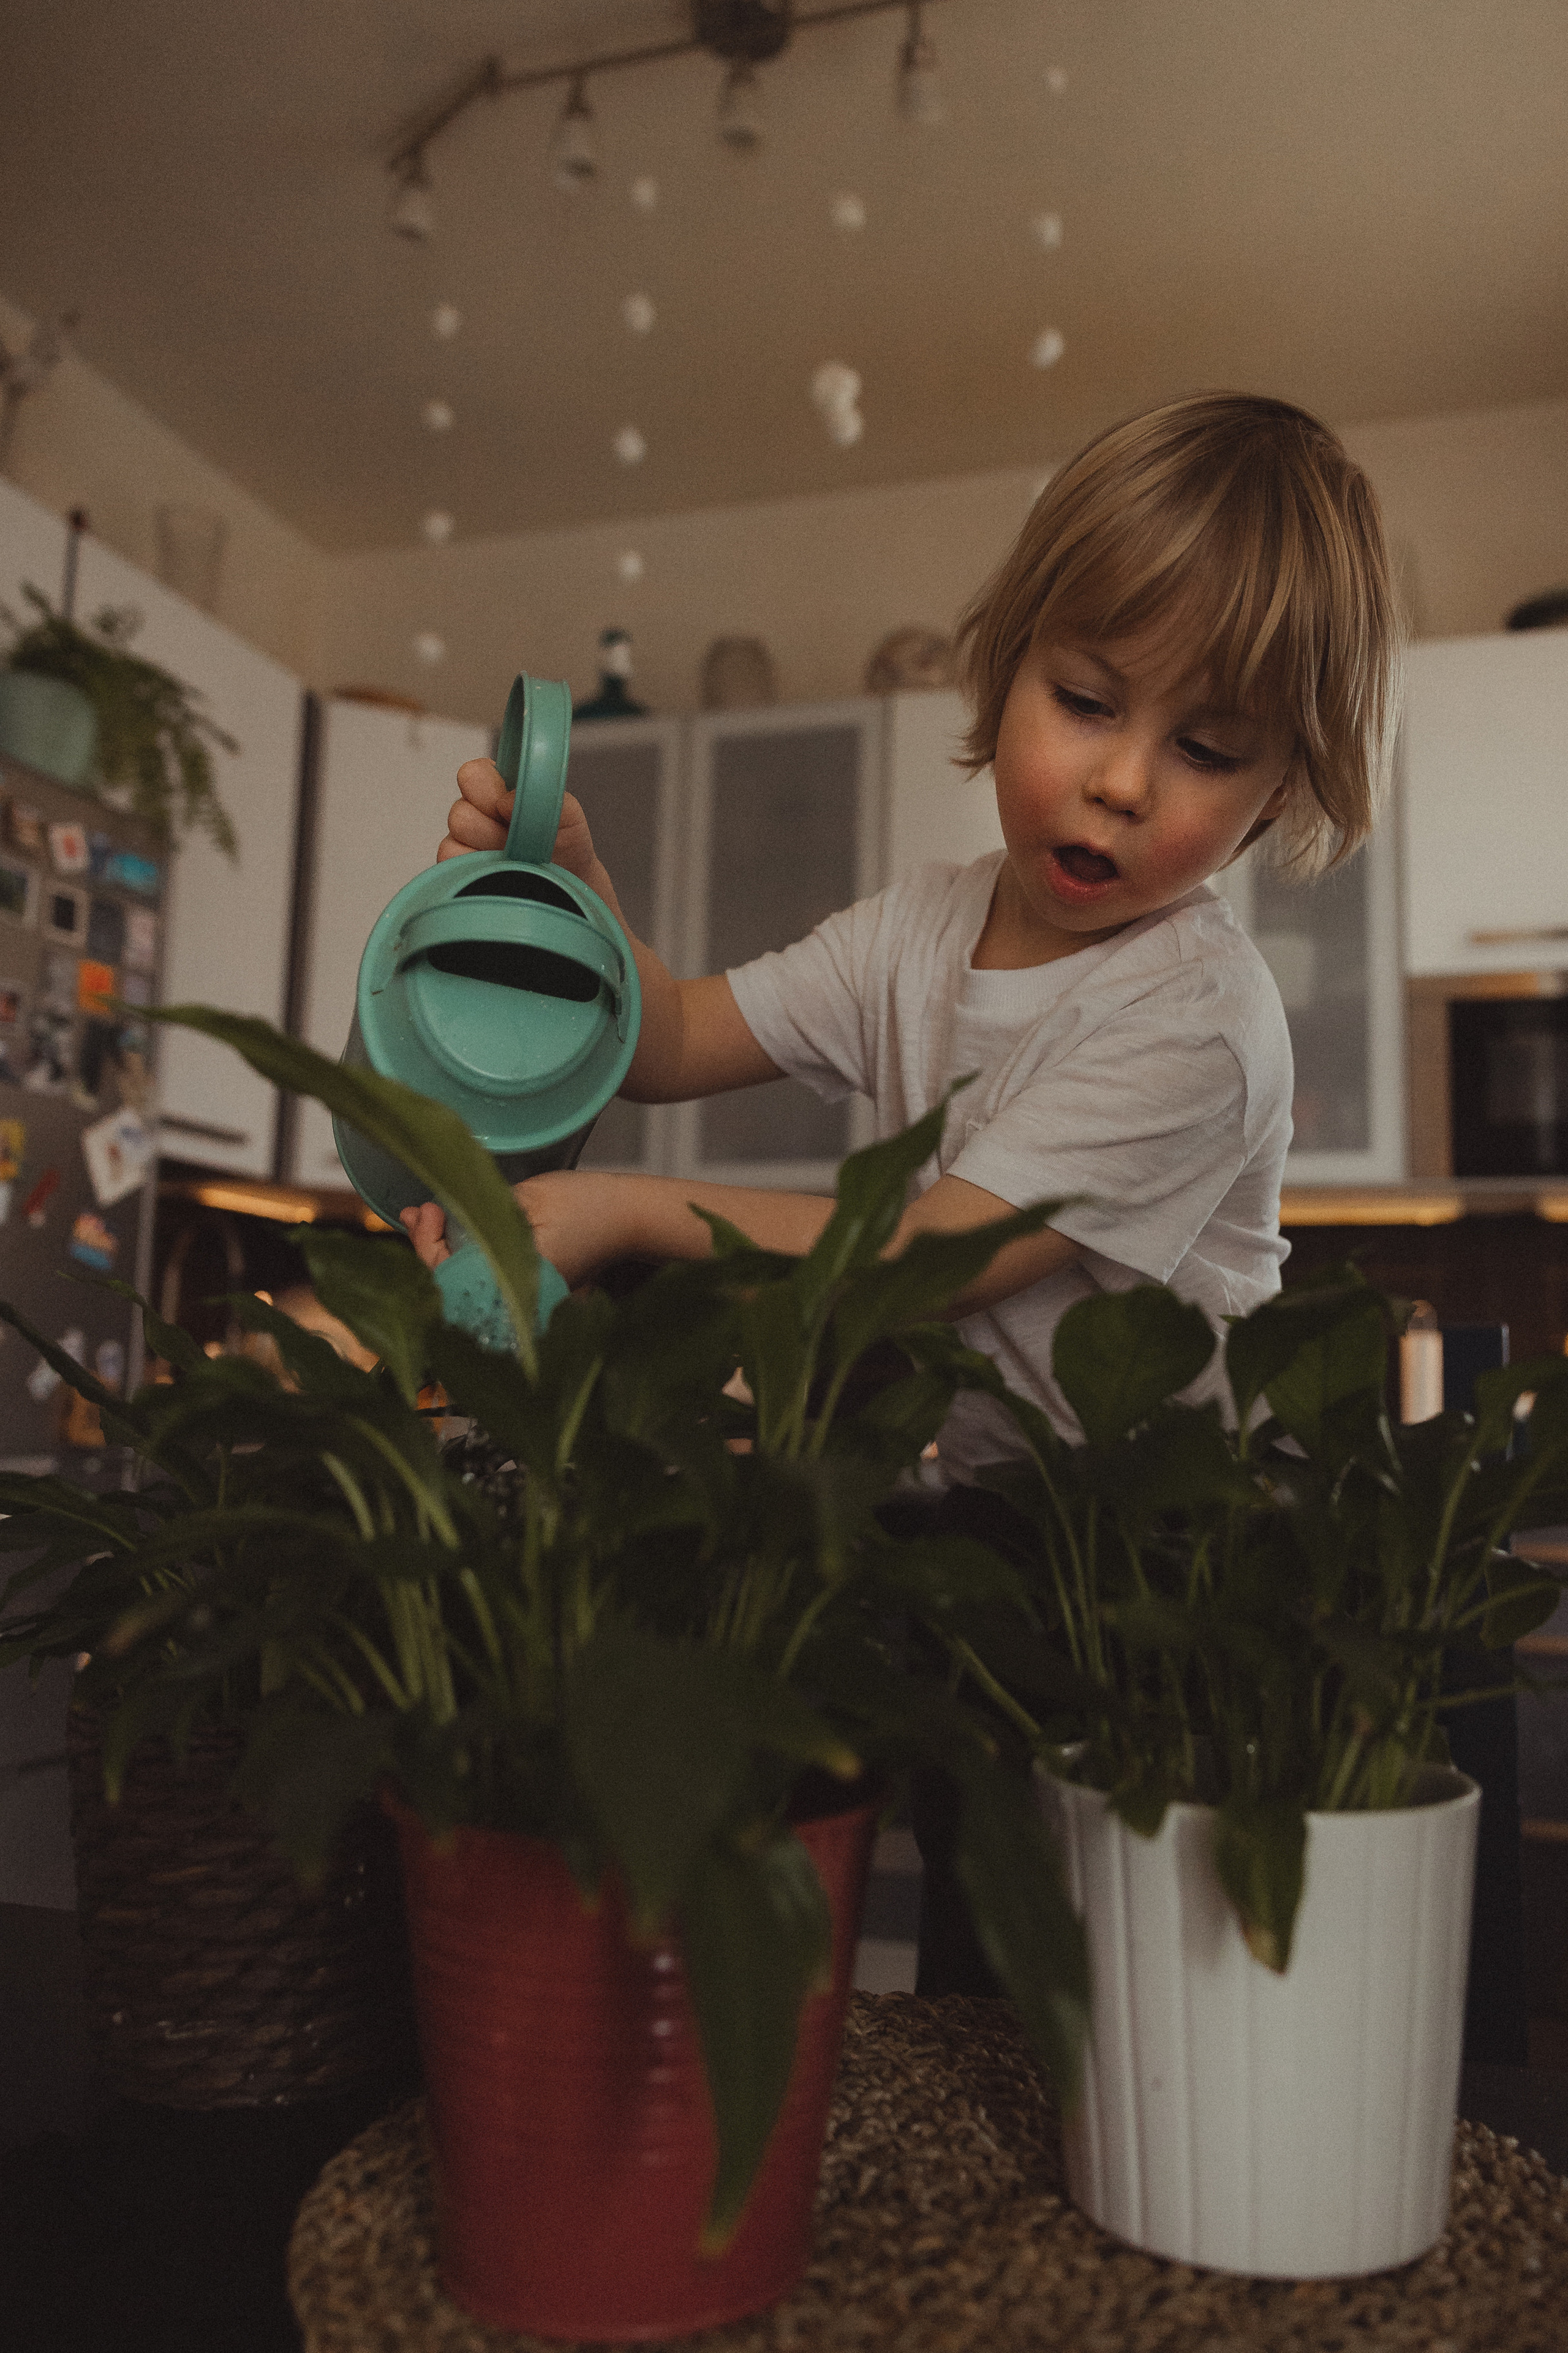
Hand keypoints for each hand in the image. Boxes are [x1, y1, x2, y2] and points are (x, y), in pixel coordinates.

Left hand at [400, 1171, 645, 1289]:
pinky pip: (484, 1278)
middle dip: (427, 1247)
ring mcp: (522, 1297)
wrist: (629, 1216)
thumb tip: (440, 1221)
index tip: (424, 1209)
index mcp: (514, 1282)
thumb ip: (482, 1214)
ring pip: (465, 1283)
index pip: (450, 1277)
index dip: (426, 1245)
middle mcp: (515, 1300)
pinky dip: (463, 1255)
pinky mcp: (527, 1286)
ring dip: (441, 1250)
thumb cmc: (585, 1204)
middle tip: (417, 1210)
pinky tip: (450, 1230)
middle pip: (452, 1287)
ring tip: (425, 1216)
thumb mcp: (526, 1199)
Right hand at [437, 761, 607, 895]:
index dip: (491, 790)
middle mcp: (474, 813)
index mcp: (495, 788)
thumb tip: (505, 802)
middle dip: (492, 829)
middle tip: (518, 841)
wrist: (570, 885)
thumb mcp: (568, 816)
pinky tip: (503, 875)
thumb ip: (544, 795)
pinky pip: (453, 869)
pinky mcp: (458, 872)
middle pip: (459, 813)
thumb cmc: (565, 845)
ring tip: (516, 861)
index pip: (473, 775)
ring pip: (453, 843)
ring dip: (489, 854)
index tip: (513, 809)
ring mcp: (463, 844)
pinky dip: (479, 873)